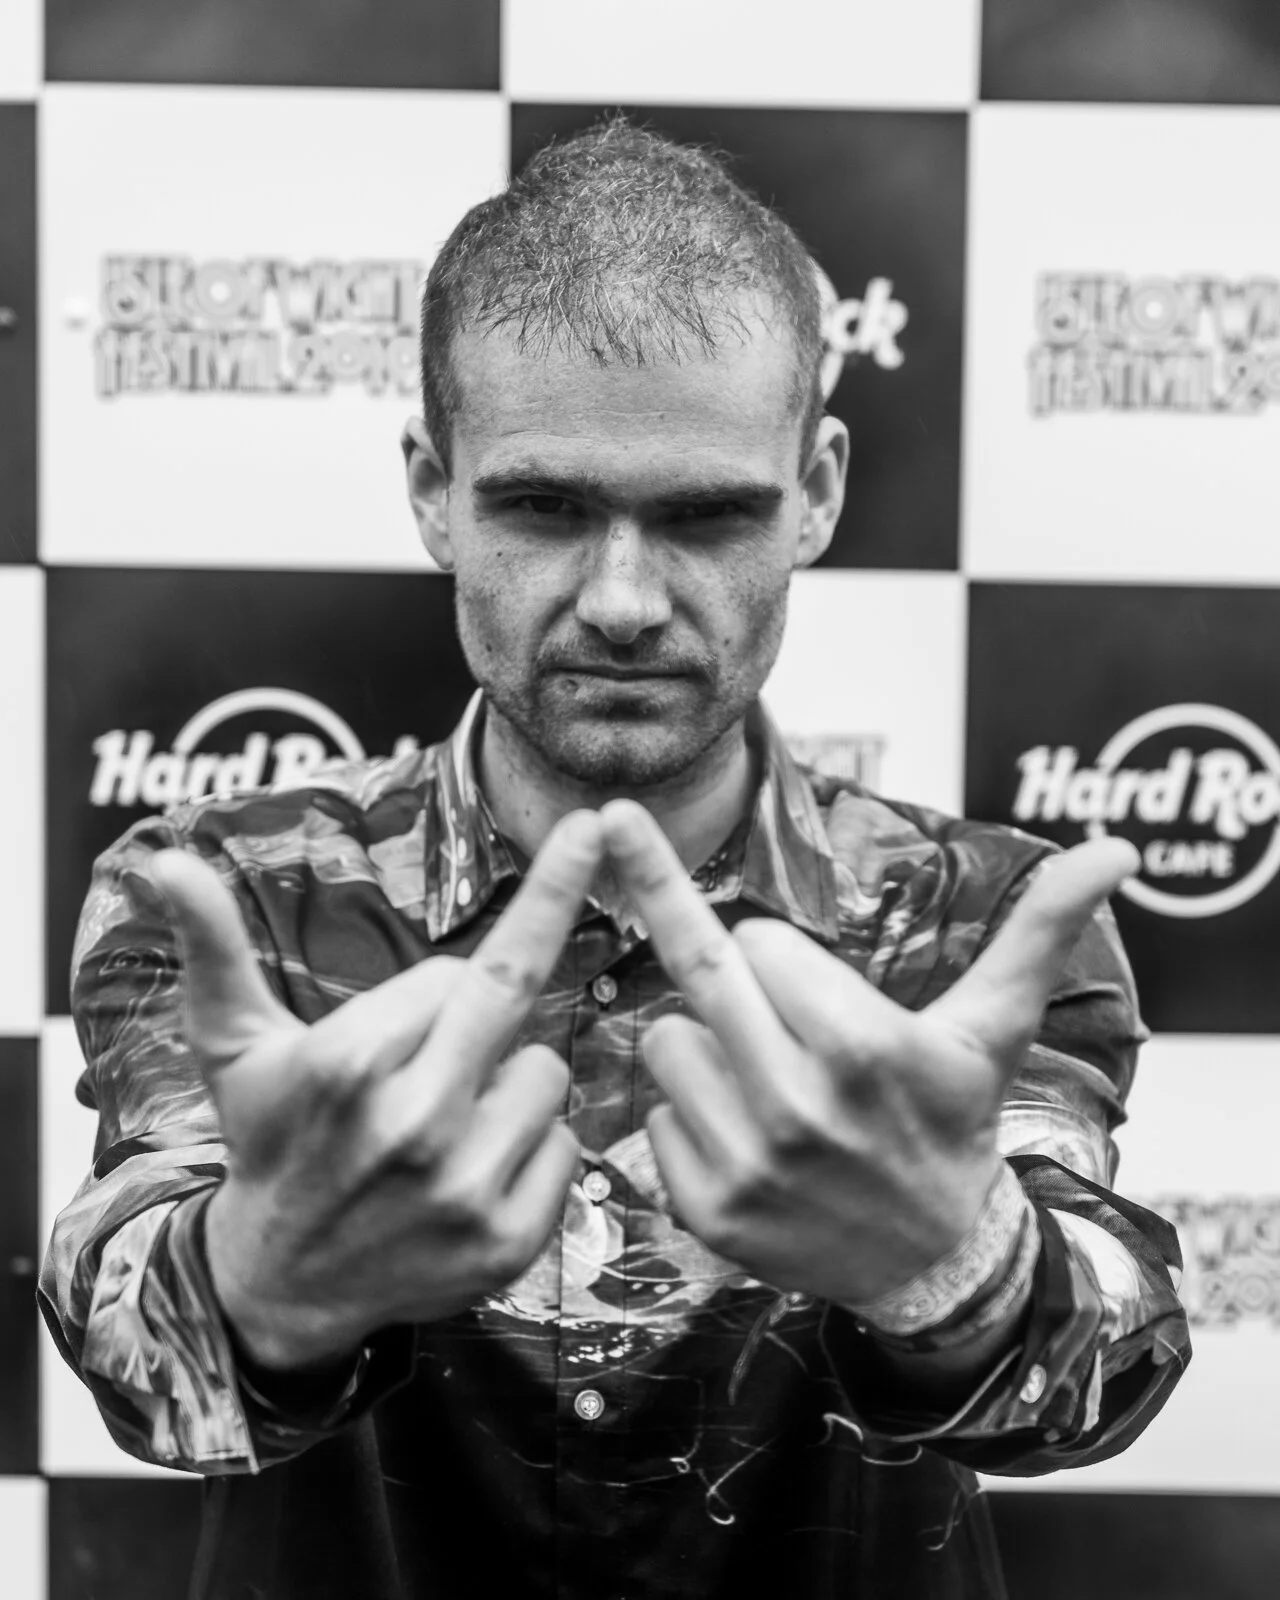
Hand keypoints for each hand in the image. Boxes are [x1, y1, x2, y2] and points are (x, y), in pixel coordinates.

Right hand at [151, 810, 602, 1370]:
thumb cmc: (270, 1142)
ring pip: (550, 1073)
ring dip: (513, 1082)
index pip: (460, 969)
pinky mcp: (507, 1242)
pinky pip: (567, 1147)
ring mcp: (466, 1188)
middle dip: (555, 904)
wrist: (281, 1284)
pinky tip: (476, 1167)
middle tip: (592, 830)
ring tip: (451, 1116)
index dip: (443, 987)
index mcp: (351, 1063)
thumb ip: (214, 944)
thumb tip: (168, 861)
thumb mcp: (234, 1044)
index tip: (437, 990)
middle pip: (519, 988)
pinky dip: (534, 1150)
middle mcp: (413, 1123)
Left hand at [600, 799, 1136, 1307]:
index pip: (754, 937)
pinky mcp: (706, 1211)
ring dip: (705, 1049)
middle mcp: (796, 1107)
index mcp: (861, 1046)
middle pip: (698, 974)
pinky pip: (653, 1117)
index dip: (782, 958)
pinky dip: (689, 1119)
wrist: (935, 1260)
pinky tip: (748, 1140)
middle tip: (768, 1011)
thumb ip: (1040, 927)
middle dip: (733, 981)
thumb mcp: (994, 1025)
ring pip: (665, 1042)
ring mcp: (745, 1165)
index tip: (817, 994)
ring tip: (769, 1083)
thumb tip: (1115, 850)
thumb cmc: (954, 1120)